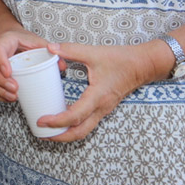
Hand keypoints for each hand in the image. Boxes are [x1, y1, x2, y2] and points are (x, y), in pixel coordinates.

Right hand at [0, 29, 53, 102]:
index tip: (9, 73)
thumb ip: (48, 50)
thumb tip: (62, 66)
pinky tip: (7, 98)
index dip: (0, 62)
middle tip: (15, 89)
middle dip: (0, 81)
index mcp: (3, 42)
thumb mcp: (35, 41)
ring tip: (12, 97)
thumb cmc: (23, 41)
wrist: (9, 39)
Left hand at [33, 41, 157, 141]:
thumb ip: (71, 50)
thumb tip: (51, 48)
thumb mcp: (94, 53)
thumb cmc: (122, 60)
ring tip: (49, 130)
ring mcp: (103, 109)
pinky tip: (62, 118)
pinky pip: (88, 122)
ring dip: (67, 133)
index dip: (57, 121)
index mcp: (97, 96)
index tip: (42, 121)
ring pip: (84, 130)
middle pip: (79, 132)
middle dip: (60, 136)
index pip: (75, 116)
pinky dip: (74, 125)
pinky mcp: (104, 107)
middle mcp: (101, 108)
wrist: (143, 65)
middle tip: (41, 133)